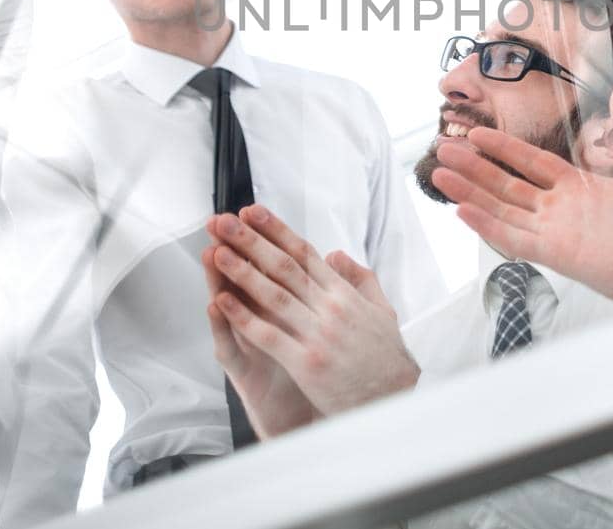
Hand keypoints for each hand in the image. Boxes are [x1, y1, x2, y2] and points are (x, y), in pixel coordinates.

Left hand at [206, 205, 418, 416]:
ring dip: (241, 272)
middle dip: (250, 241)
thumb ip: (360, 278)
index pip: (304, 254)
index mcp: (344, 294)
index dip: (275, 231)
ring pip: (273, 295)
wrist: (395, 399)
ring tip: (217, 253)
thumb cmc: (387, 358)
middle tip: (224, 222)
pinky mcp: (307, 363)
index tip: (252, 213)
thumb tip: (336, 255)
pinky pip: (269, 336)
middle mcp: (330, 308)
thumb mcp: (382, 310)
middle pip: (284, 267)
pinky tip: (223, 302)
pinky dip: (244, 318)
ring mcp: (318, 335)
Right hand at [430, 83, 612, 303]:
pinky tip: (462, 210)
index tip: (475, 132)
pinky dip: (487, 226)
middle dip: (475, 168)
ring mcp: (556, 233)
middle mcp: (561, 210)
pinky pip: (514, 239)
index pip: (531, 163)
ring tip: (439, 173)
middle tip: (443, 148)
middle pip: (507, 185)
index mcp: (580, 188)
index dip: (503, 149)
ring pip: (502, 209)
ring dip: (470, 192)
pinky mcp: (557, 255)